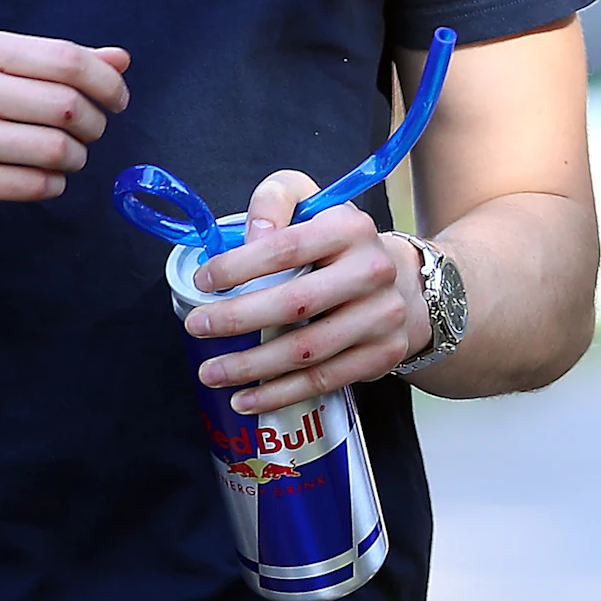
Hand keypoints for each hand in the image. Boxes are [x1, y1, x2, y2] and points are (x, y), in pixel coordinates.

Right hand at [0, 33, 129, 224]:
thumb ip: (52, 64)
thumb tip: (120, 59)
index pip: (67, 59)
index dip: (107, 82)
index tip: (117, 100)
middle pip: (67, 105)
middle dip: (94, 125)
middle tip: (87, 134)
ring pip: (55, 148)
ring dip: (75, 159)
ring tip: (64, 159)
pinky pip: (33, 185)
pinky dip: (52, 185)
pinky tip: (41, 179)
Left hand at [183, 173, 426, 413]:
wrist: (405, 286)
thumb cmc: (340, 248)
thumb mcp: (312, 206)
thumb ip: (275, 202)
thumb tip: (251, 236)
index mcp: (350, 229)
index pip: (286, 247)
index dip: (238, 266)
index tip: (202, 281)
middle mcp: (372, 271)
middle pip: (295, 302)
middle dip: (237, 319)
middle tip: (196, 326)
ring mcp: (382, 317)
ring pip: (307, 350)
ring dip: (251, 366)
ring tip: (210, 372)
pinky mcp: (382, 355)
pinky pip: (324, 380)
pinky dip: (279, 394)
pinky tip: (245, 399)